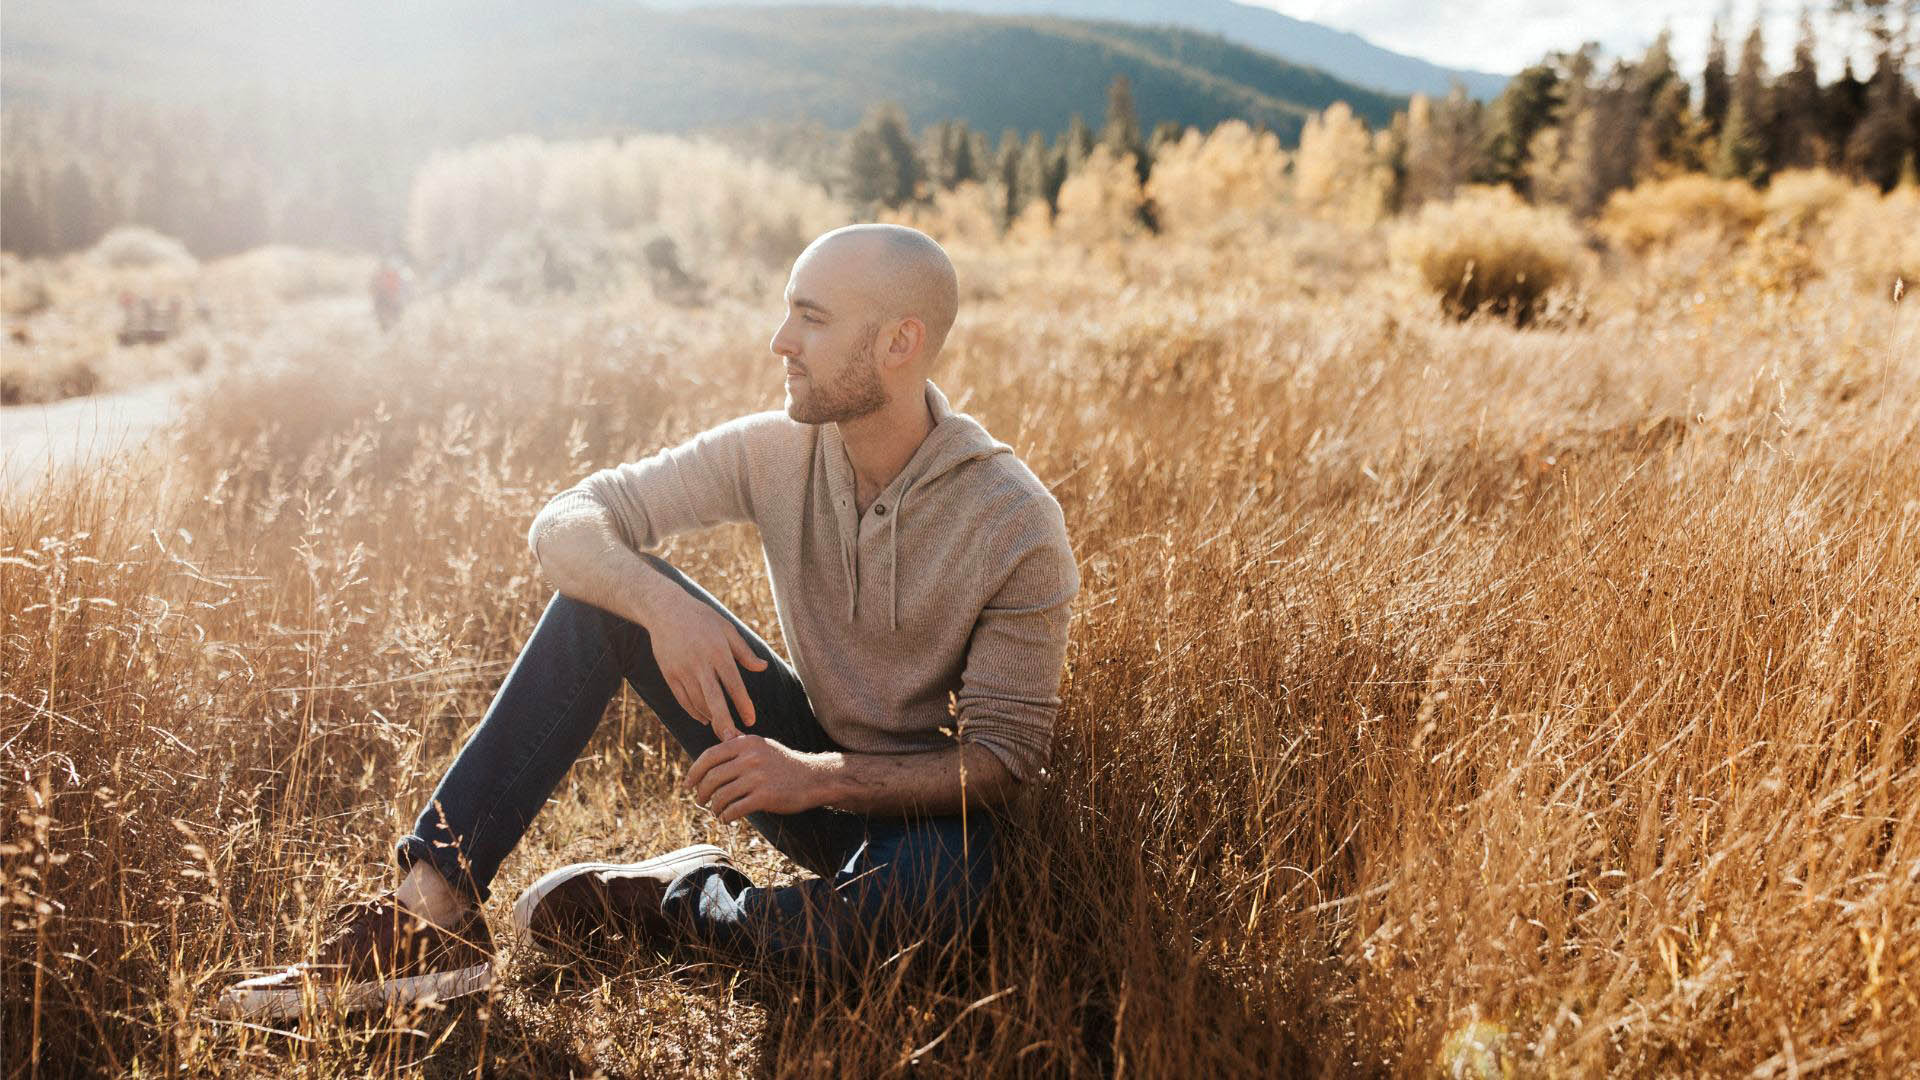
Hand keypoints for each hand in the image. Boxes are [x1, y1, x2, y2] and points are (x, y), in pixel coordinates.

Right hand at [640, 584, 768, 740]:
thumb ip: (744, 652)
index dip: (743, 705)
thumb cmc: (702, 618)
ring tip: (723, 730)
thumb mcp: (727, 629)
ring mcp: (682, 670)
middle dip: (724, 723)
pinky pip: (682, 699)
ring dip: (710, 718)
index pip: (733, 685)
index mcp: (718, 652)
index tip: (751, 721)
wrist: (665, 609)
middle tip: (734, 741)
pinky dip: (693, 711)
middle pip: (713, 700)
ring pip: (697, 702)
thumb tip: (763, 668)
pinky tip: (704, 718)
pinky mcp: (669, 673)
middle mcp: (700, 663)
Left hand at [685, 735, 834, 822]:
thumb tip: (722, 733)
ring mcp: (758, 777)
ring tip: (717, 812)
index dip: (694, 772)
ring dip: (714, 808)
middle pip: (711, 778)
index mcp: (746, 743)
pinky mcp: (765, 797)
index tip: (688, 784)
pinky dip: (726, 817)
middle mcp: (750, 758)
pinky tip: (727, 819)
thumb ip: (740, 741)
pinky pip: (734, 810)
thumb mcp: (762, 746)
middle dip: (701, 793)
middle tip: (701, 801)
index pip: (709, 756)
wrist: (814, 778)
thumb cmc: (784, 764)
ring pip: (721, 796)